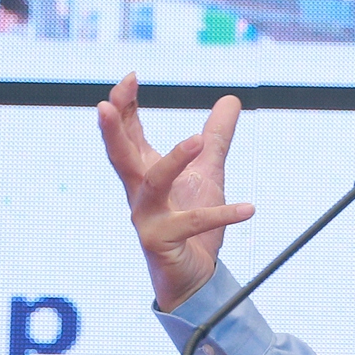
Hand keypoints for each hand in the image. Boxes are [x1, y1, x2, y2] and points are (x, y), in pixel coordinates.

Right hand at [96, 72, 251, 311]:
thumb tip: (230, 99)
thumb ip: (217, 137)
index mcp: (145, 173)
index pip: (129, 134)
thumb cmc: (192, 224)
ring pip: (153, 185)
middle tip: (106, 104)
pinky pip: (192, 224)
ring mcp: (147, 219)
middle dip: (112, 129)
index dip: (125, 106)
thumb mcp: (208, 172)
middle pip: (119, 156)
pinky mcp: (162, 242)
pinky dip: (222, 214)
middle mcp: (139, 193)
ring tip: (196, 140)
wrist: (193, 277)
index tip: (130, 77)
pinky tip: (249, 209)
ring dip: (173, 161)